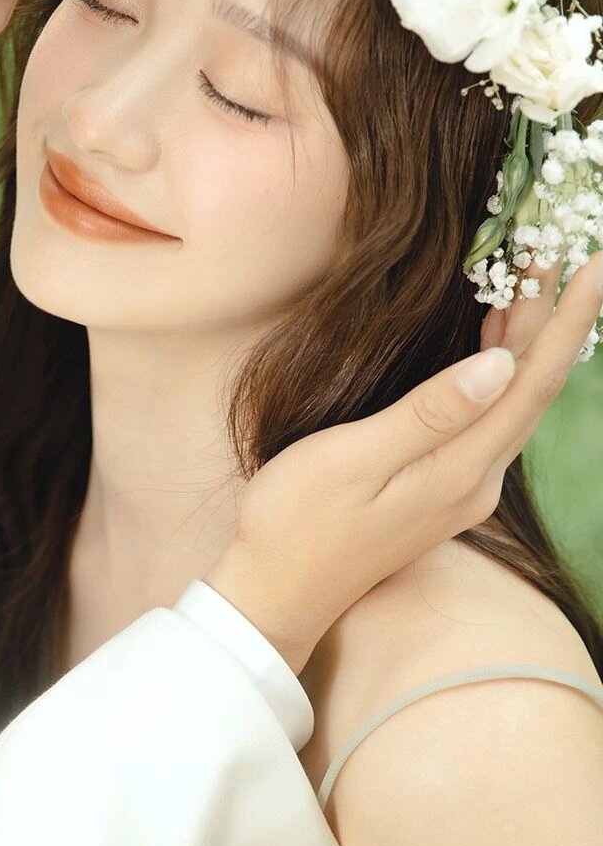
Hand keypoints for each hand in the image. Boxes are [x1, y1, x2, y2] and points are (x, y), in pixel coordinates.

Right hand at [206, 252, 602, 674]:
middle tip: (555, 251)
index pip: (532, 383)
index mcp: (460, 469)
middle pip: (531, 390)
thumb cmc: (297, 520)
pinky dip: (498, 374)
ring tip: (532, 283)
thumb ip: (429, 414)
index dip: (566, 321)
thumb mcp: (354, 459)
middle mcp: (476, 483)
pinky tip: (490, 350)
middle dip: (551, 320)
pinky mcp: (439, 494)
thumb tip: (500, 364)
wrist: (274, 594)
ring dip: (526, 344)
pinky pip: (488, 422)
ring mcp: (460, 492)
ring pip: (512, 405)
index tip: (592, 263)